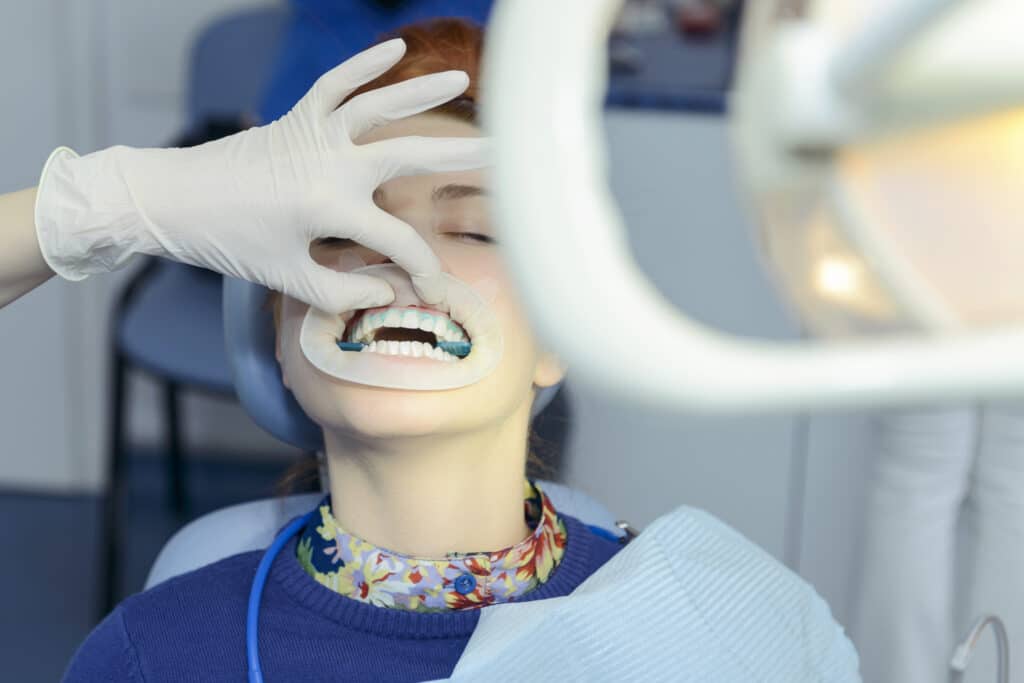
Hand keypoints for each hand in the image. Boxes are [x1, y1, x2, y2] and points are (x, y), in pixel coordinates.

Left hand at [34, 38, 485, 311]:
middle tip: (503, 153)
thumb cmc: (229, 244)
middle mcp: (329, 163)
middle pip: (407, 156)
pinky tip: (396, 50)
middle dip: (458, 158)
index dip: (422, 270)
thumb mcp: (286, 279)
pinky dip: (364, 65)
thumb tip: (389, 290)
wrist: (173, 200)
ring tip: (463, 80)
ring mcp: (313, 134)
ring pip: (377, 107)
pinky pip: (336, 83)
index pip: (398, 241)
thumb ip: (342, 291)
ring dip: (421, 94)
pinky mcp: (296, 118)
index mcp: (329, 207)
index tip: (436, 291)